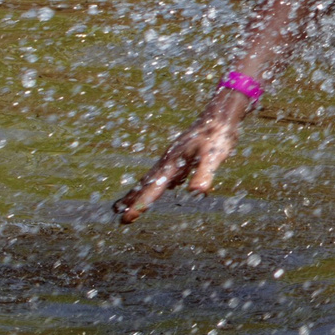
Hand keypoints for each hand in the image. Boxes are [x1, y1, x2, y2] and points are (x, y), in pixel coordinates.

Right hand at [116, 87, 251, 223]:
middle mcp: (168, 161)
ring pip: (152, 177)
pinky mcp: (181, 156)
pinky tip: (160, 186)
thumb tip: (197, 192)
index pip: (152, 188)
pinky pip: (163, 173)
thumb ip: (204, 173)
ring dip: (139, 190)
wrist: (219, 116)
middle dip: (131, 198)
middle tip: (115, 212)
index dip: (140, 204)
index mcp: (172, 163)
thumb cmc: (216, 136)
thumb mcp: (213, 156)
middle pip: (145, 183)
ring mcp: (173, 158)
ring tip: (126, 201)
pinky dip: (156, 182)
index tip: (126, 218)